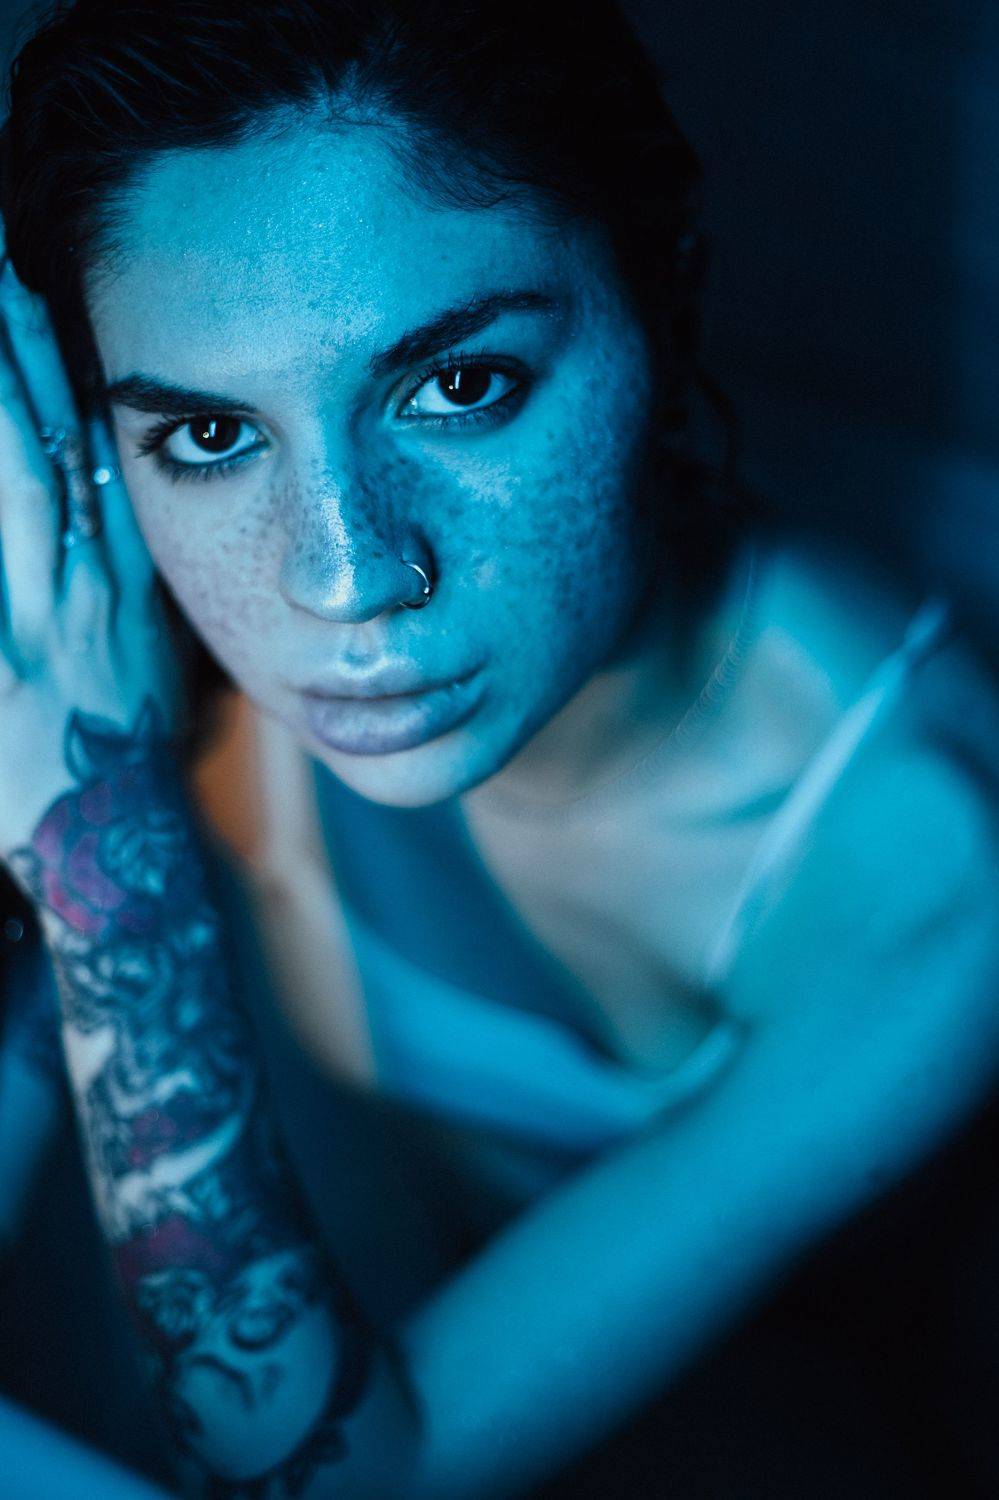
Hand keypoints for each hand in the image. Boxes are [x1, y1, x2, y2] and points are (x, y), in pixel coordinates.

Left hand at [0, 249, 183, 867]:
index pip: (90, 445)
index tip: (27, 271)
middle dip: (11, 347)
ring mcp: (31, 625)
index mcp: (117, 576)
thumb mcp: (142, 644)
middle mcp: (77, 586)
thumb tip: (104, 474)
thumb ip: (119, 563)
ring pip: (13, 488)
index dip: (57, 358)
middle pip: (39, 445)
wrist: (110, 845)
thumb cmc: (119, 740)